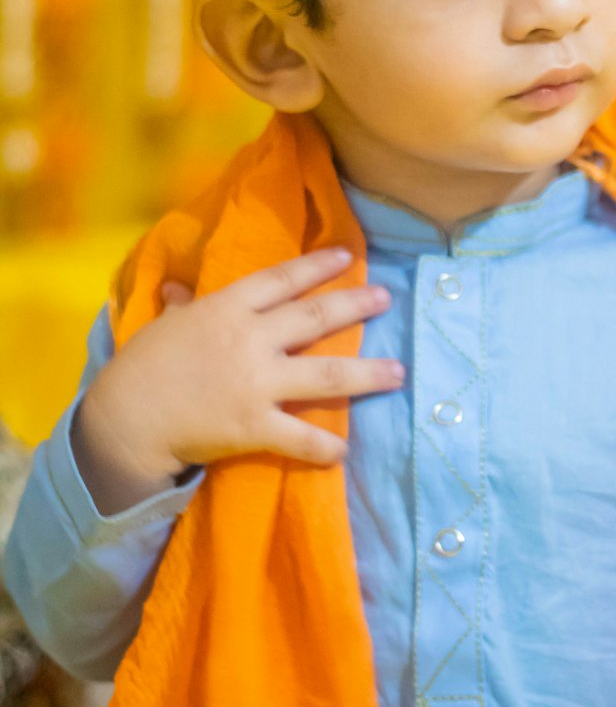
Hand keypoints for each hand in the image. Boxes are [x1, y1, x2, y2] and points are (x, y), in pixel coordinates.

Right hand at [73, 247, 403, 515]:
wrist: (125, 419)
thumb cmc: (142, 366)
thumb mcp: (165, 324)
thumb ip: (184, 306)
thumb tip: (181, 288)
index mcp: (227, 309)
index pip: (282, 279)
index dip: (317, 266)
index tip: (348, 256)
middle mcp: (250, 340)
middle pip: (315, 317)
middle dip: (355, 305)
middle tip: (386, 298)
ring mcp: (256, 383)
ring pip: (325, 374)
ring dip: (366, 373)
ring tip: (398, 372)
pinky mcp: (254, 425)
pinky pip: (299, 436)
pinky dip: (324, 445)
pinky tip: (345, 450)